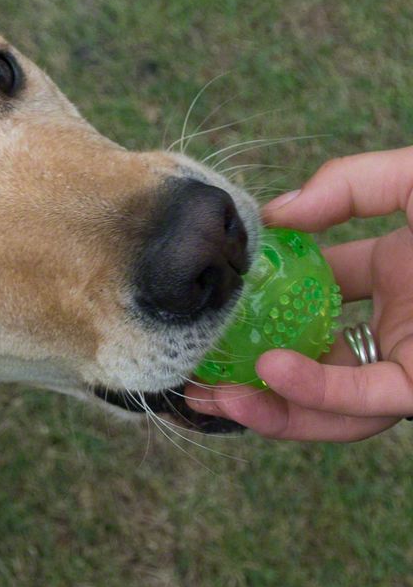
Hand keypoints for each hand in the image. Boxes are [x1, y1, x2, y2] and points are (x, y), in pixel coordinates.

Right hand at [186, 147, 412, 440]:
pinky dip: (316, 390)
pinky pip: (364, 397)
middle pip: (307, 360)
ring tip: (209, 392)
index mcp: (390, 280)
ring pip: (327, 399)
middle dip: (247, 369)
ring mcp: (409, 364)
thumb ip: (349, 184)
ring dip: (266, 402)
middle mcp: (394, 329)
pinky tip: (271, 370)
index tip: (215, 299)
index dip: (261, 299)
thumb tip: (277, 214)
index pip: (310, 295)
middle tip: (194, 371)